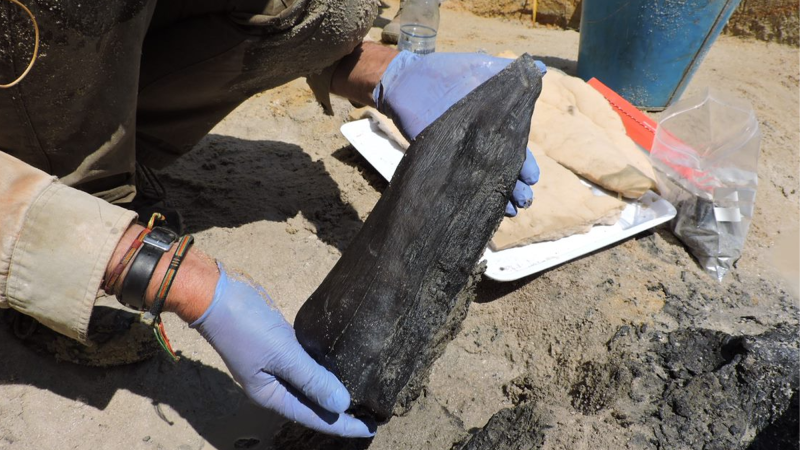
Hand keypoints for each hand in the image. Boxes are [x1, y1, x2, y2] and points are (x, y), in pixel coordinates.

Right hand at [191, 263, 373, 437]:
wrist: (215, 294)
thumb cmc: (244, 325)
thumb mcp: (281, 353)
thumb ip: (311, 378)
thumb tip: (341, 404)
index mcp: (270, 394)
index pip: (313, 416)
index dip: (343, 424)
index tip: (372, 427)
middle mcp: (273, 385)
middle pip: (312, 404)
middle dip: (340, 410)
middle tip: (372, 413)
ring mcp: (275, 365)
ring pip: (309, 384)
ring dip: (332, 389)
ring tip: (360, 393)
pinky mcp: (278, 345)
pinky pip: (305, 363)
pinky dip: (322, 368)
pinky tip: (340, 365)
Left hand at [373, 52, 545, 215]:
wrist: (409, 79)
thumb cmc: (448, 72)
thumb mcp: (481, 68)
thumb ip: (508, 72)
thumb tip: (541, 67)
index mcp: (494, 126)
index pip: (515, 150)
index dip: (526, 165)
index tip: (532, 178)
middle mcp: (481, 144)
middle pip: (503, 171)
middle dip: (516, 187)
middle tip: (525, 199)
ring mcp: (461, 153)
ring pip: (483, 180)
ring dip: (498, 197)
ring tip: (509, 210)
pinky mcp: (440, 158)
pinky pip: (456, 180)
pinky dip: (467, 194)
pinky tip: (478, 206)